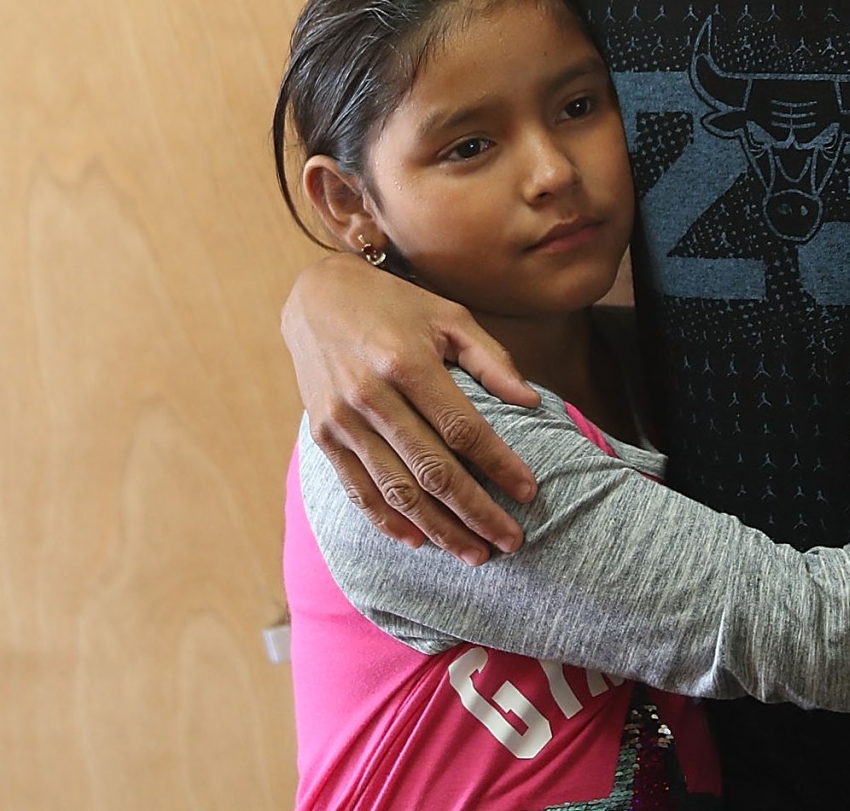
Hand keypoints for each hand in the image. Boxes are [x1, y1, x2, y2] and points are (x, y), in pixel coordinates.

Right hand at [282, 253, 541, 563]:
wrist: (316, 296)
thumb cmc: (395, 305)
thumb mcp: (448, 315)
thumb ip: (491, 360)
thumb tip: (533, 402)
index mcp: (407, 362)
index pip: (463, 430)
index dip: (499, 465)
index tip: (529, 492)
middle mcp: (371, 395)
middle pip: (432, 471)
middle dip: (476, 512)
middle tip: (512, 542)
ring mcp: (342, 420)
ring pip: (397, 490)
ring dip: (439, 529)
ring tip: (475, 553)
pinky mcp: (322, 436)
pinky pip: (358, 489)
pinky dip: (388, 521)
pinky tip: (419, 541)